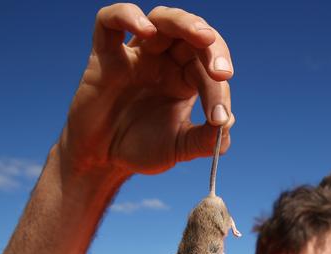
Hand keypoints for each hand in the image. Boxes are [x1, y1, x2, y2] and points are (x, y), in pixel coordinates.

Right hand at [59, 3, 234, 175]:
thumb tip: (227, 122)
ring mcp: (136, 54)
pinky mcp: (105, 54)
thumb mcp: (179, 148)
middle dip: (214, 48)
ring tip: (204, 37)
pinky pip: (110, 20)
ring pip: (162, 18)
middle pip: (193, 35)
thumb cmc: (141, 149)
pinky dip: (127, 16)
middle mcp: (164, 60)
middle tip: (222, 72)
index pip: (209, 71)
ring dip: (185, 22)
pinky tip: (146, 30)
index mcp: (186, 79)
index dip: (219, 90)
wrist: (102, 159)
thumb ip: (206, 140)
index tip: (218, 118)